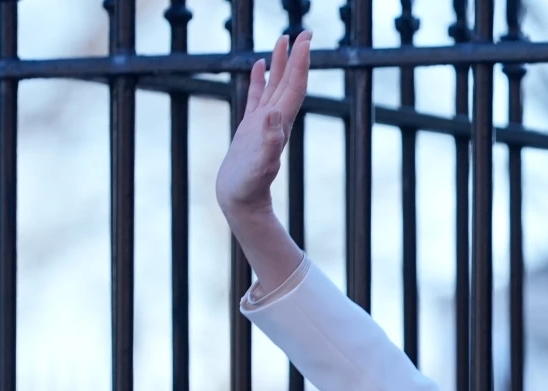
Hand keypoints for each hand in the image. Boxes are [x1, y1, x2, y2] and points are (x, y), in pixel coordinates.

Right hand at [215, 31, 312, 221]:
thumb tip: (276, 115)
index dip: (301, 62)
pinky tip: (258, 66)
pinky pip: (256, 96)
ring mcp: (263, 123)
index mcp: (279, 123)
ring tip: (282, 39)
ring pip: (274, 85)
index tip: (306, 39)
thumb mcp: (261, 164)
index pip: (294, 86)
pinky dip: (259, 79)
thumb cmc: (249, 186)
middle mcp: (275, 120)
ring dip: (280, 63)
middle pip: (289, 81)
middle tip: (304, 31)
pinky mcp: (250, 128)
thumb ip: (270, 142)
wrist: (241, 202)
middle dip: (296, 56)